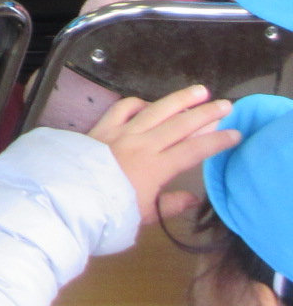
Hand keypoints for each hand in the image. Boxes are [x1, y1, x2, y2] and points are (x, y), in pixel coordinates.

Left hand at [88, 85, 240, 223]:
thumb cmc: (109, 210)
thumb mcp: (144, 214)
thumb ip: (170, 204)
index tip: (235, 133)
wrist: (69, 196)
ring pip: (155, 109)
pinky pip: (123, 108)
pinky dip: (138, 102)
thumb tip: (192, 198)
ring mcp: (120, 132)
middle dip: (205, 113)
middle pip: (180, 123)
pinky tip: (148, 103)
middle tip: (225, 104)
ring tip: (198, 91)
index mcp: (156, 167)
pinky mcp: (101, 127)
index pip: (194, 150)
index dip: (217, 141)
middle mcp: (142, 144)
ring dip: (179, 99)